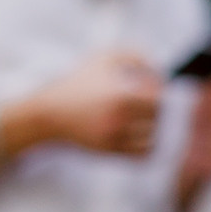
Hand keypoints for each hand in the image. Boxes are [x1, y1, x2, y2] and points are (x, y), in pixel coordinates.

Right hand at [20, 51, 166, 157]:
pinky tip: (139, 134)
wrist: (49, 111)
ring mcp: (114, 138)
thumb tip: (161, 71)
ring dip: (154, 128)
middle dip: (157, 109)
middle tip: (146, 102)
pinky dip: (147, 147)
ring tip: (143, 118)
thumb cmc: (81, 80)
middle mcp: (119, 120)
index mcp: (121, 96)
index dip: (159, 91)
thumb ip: (137, 55)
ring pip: (153, 140)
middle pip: (158, 119)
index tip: (148, 87)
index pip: (159, 99)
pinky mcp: (109, 151)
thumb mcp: (106, 57)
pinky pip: (141, 155)